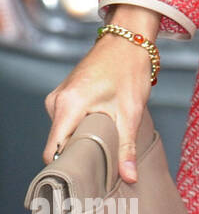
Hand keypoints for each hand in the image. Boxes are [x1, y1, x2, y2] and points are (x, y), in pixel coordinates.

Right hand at [43, 4, 158, 183]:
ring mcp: (59, 95)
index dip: (67, 164)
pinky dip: (81, 123)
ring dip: (82, 134)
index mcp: (68, 104)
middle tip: (103, 150)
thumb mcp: (131, 111)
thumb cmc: (130, 68)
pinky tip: (99, 119)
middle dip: (79, 150)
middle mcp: (57, 100)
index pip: (53, 149)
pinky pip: (67, 118)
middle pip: (59, 141)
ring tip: (104, 130)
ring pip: (64, 130)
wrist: (129, 38)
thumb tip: (129, 176)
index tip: (85, 169)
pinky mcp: (65, 93)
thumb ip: (126, 146)